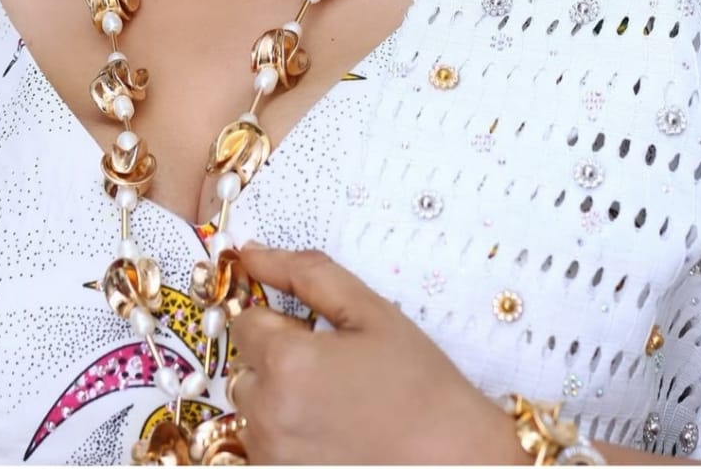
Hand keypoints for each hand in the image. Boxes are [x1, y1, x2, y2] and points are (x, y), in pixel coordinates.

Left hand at [230, 244, 519, 464]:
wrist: (456, 460)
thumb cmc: (418, 383)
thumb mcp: (369, 311)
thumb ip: (304, 273)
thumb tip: (251, 252)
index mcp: (285, 361)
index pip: (244, 321)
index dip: (281, 322)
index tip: (318, 335)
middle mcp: (267, 414)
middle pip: (245, 368)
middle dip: (277, 361)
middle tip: (332, 370)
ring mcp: (272, 457)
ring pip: (252, 409)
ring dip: (279, 401)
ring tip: (335, 405)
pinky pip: (265, 447)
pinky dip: (288, 437)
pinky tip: (332, 436)